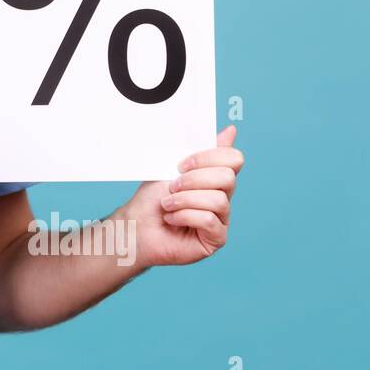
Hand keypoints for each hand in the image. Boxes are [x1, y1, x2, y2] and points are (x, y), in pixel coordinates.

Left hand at [120, 125, 243, 266]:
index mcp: (215, 177)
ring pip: (218, 200)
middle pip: (228, 178)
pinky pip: (209, 220)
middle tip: (172, 186)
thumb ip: (200, 149)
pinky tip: (172, 219)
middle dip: (194, 180)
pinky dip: (184, 216)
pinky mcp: (216, 238)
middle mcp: (223, 196)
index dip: (209, 157)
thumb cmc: (151, 198)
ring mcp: (222, 218)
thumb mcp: (172, 167)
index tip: (181, 164)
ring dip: (185, 200)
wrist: (135, 224)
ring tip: (167, 204)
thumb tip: (231, 130)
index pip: (234, 159)